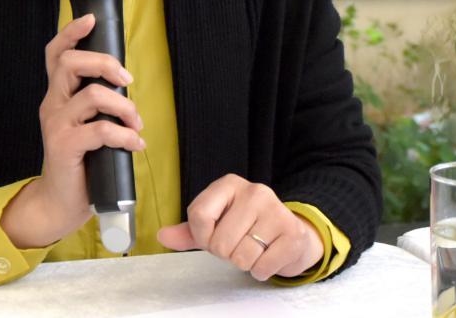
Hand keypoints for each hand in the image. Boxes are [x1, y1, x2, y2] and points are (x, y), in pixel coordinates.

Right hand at [0, 13, 144, 248]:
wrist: (61, 202)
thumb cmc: (80, 159)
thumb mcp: (85, 123)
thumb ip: (96, 102)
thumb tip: (125, 83)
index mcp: (57, 95)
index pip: (56, 54)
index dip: (71, 33)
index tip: (91, 20)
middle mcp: (52, 104)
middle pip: (70, 63)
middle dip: (105, 63)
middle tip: (127, 81)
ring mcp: (56, 125)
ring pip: (92, 96)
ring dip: (124, 106)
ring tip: (137, 123)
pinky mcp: (65, 146)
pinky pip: (101, 130)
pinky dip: (125, 135)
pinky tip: (135, 144)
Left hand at [156, 174, 323, 280]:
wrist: (290, 232)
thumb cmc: (247, 227)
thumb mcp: (216, 223)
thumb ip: (189, 230)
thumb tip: (163, 235)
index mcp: (229, 184)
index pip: (198, 215)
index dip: (202, 236)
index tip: (213, 236)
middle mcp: (254, 191)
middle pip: (219, 242)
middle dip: (225, 253)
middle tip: (238, 244)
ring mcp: (276, 211)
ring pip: (241, 257)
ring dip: (244, 263)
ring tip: (254, 249)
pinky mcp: (292, 233)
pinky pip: (262, 267)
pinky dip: (261, 270)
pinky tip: (268, 256)